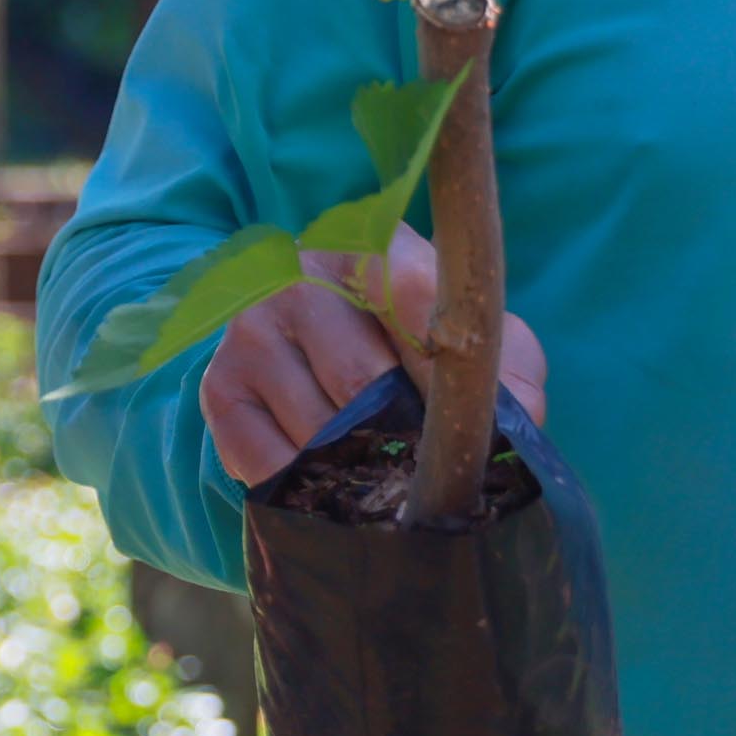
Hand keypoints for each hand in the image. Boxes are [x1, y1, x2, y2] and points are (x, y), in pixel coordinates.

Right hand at [198, 225, 550, 487]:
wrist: (317, 344)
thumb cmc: (415, 340)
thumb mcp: (473, 338)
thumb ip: (508, 370)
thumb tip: (515, 425)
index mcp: (371, 245)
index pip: (415, 295)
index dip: (448, 368)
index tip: (470, 419)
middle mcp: (299, 275)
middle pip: (363, 381)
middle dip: (409, 439)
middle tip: (436, 475)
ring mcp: (251, 331)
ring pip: (318, 432)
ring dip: (362, 470)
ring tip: (391, 481)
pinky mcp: (219, 388)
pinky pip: (271, 466)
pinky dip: (312, 490)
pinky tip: (337, 483)